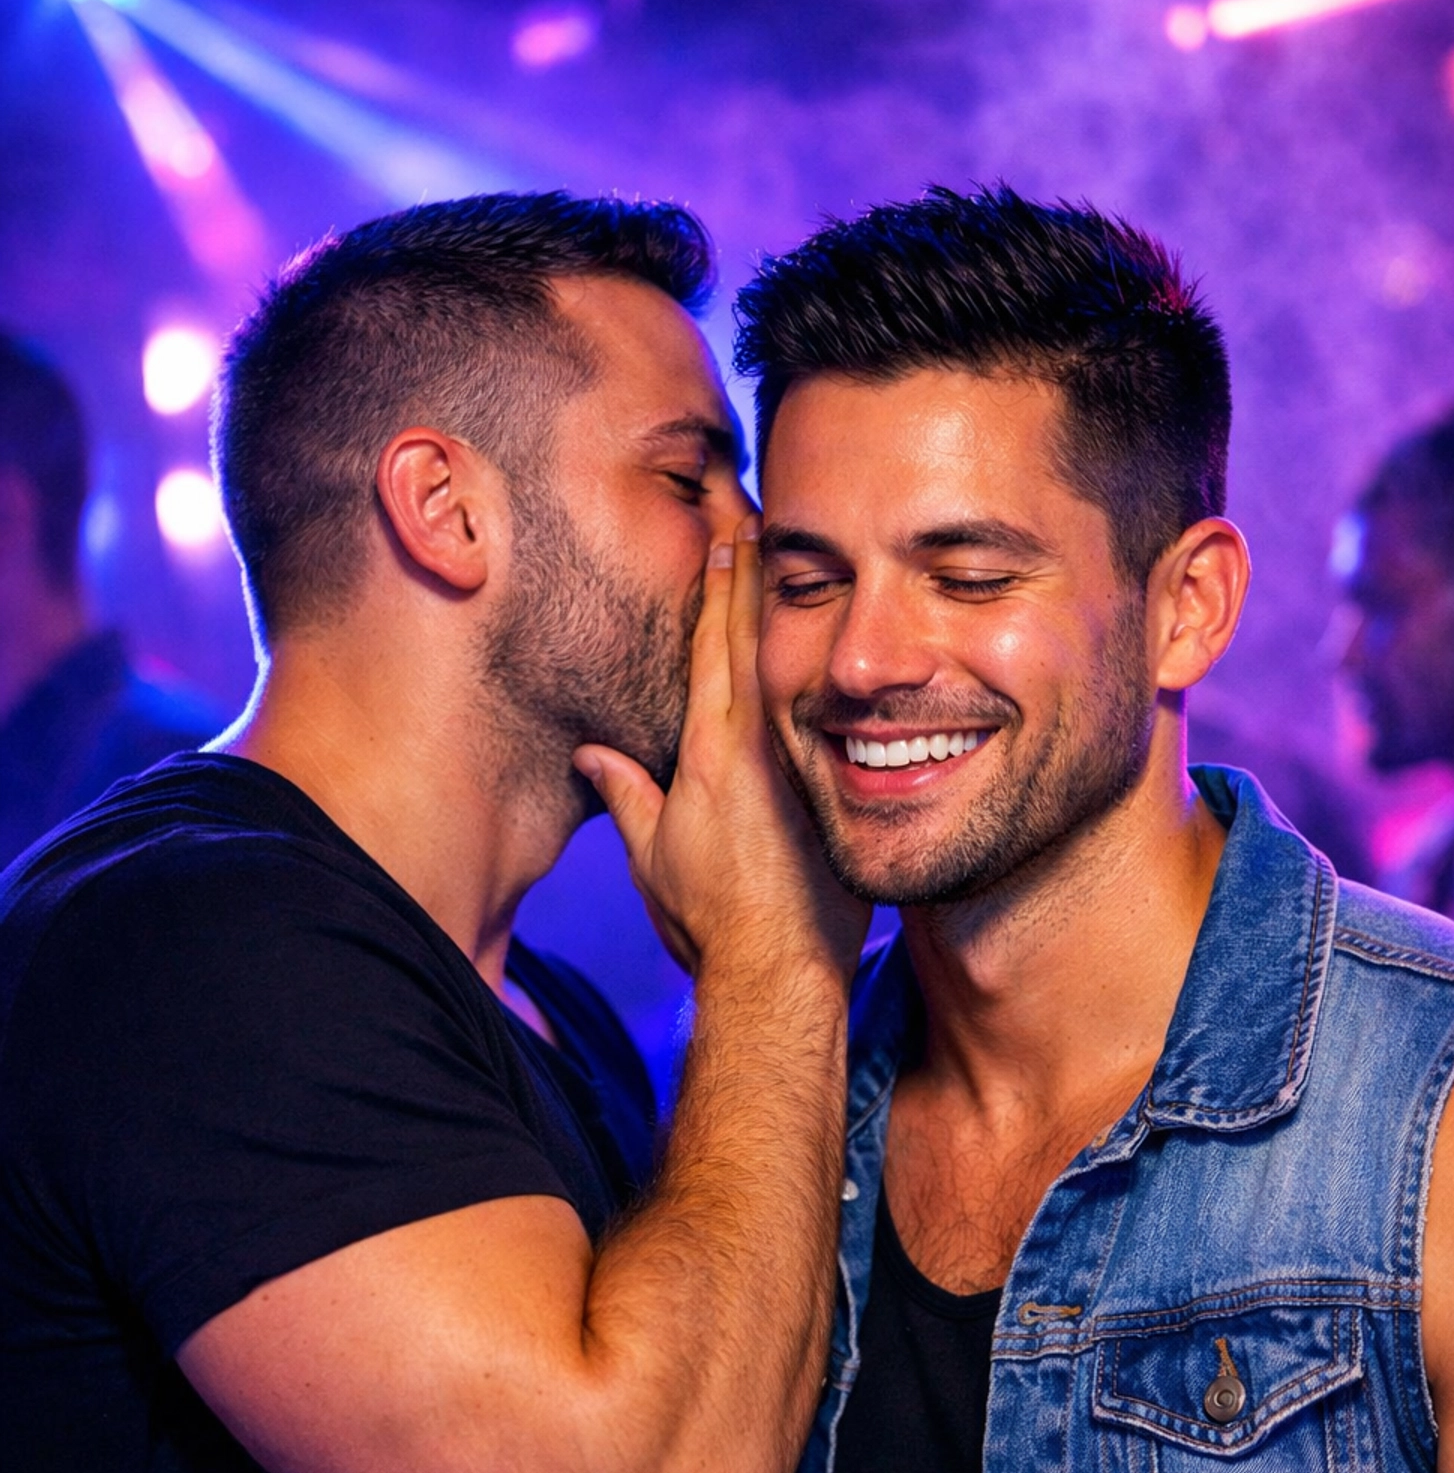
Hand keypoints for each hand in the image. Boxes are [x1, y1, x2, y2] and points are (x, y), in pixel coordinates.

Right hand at [574, 519, 869, 982]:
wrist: (773, 972)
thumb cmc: (712, 924)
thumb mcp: (654, 857)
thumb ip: (628, 798)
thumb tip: (594, 758)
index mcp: (703, 754)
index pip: (708, 645)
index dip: (715, 582)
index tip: (724, 526)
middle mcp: (749, 745)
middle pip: (751, 631)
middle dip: (751, 561)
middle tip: (758, 500)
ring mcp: (793, 761)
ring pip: (791, 656)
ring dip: (790, 595)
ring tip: (797, 538)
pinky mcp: (827, 784)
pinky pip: (826, 703)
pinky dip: (827, 655)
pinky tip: (841, 618)